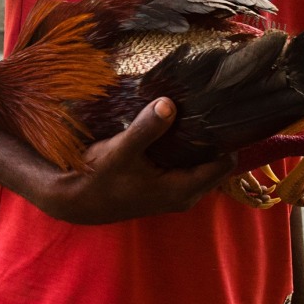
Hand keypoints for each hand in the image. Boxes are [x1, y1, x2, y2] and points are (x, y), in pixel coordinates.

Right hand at [34, 99, 235, 224]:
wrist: (76, 200)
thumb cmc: (98, 178)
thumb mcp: (121, 151)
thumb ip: (147, 128)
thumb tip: (169, 103)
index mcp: (181, 190)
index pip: (224, 165)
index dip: (227, 140)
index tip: (222, 114)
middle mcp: (185, 196)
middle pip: (217, 165)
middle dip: (214, 140)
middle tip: (209, 109)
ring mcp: (175, 194)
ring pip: (202, 167)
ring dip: (200, 146)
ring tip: (194, 115)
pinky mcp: (165, 189)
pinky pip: (188, 168)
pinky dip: (187, 152)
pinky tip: (176, 131)